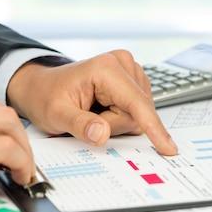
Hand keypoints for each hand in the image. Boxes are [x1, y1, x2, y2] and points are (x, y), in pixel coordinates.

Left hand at [7, 49, 177, 155]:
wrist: (43, 86)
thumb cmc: (48, 96)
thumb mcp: (55, 115)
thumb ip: (79, 125)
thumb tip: (101, 134)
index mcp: (107, 68)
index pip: (137, 104)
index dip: (154, 128)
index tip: (168, 147)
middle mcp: (123, 64)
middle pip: (137, 113)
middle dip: (115, 125)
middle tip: (88, 120)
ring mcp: (131, 71)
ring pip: (139, 114)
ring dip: (117, 121)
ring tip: (93, 111)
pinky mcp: (134, 80)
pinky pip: (137, 111)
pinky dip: (120, 117)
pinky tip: (103, 108)